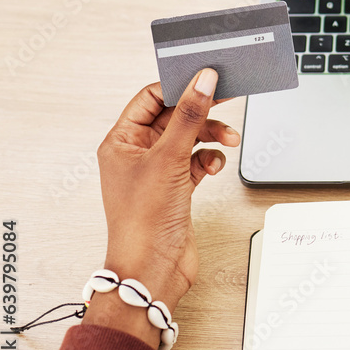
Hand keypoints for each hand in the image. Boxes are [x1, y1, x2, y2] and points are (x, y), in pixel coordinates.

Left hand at [83, 70, 239, 347]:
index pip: (150, 98)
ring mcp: (158, 172)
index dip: (179, 87)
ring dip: (212, 136)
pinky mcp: (177, 188)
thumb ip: (189, 116)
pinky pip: (198, 161)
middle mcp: (137, 154)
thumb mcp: (169, 158)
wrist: (153, 269)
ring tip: (228, 140)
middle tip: (228, 100)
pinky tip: (215, 165)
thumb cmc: (143, 222)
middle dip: (202, 113)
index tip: (206, 80)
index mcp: (121, 141)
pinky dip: (210, 160)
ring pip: (190, 138)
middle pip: (175, 117)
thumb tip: (202, 81)